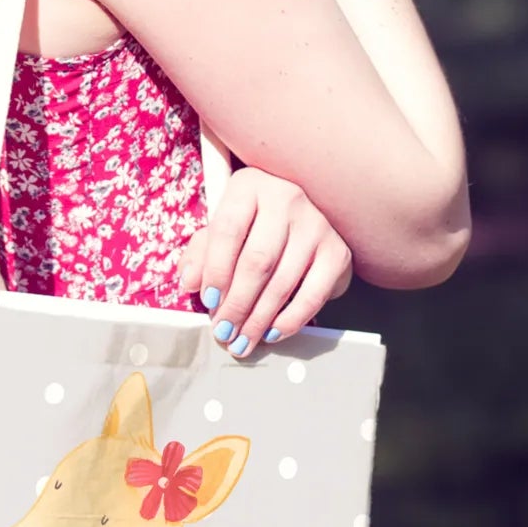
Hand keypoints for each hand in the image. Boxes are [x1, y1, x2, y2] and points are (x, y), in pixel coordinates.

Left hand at [177, 167, 353, 358]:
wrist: (303, 220)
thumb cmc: (253, 225)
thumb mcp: (221, 229)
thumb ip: (200, 253)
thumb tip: (189, 282)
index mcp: (250, 186)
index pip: (228, 230)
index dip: (215, 270)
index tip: (208, 301)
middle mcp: (286, 198)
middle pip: (257, 261)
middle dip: (237, 304)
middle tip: (223, 331)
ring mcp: (316, 224)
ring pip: (282, 282)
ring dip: (259, 319)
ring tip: (242, 340)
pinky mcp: (337, 251)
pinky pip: (313, 294)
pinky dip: (291, 319)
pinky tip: (273, 332)